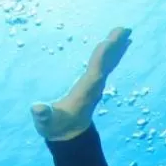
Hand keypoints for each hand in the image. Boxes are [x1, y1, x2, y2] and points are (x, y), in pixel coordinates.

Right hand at [30, 26, 132, 141]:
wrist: (68, 135)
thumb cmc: (54, 126)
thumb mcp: (45, 122)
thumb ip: (42, 116)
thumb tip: (38, 109)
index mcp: (83, 93)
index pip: (95, 73)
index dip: (101, 58)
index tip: (108, 43)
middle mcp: (94, 88)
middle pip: (107, 65)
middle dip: (115, 48)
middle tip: (126, 30)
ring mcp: (96, 85)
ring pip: (109, 63)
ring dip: (117, 48)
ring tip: (126, 32)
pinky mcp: (95, 83)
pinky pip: (106, 65)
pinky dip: (113, 53)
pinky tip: (118, 44)